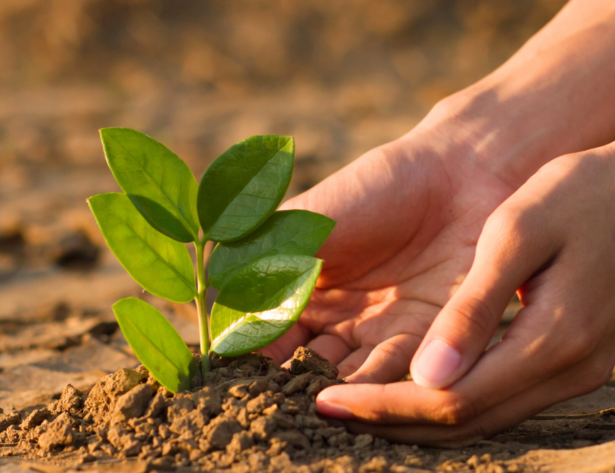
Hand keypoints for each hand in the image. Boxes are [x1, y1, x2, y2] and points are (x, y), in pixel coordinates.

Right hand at [260, 118, 516, 383]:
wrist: (458, 174)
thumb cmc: (372, 189)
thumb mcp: (303, 224)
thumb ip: (257, 268)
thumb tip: (212, 320)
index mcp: (295, 290)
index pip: (261, 336)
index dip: (247, 357)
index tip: (237, 373)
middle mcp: (333, 321)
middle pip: (301, 368)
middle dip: (290, 387)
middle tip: (280, 401)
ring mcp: (376, 334)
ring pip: (346, 378)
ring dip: (333, 393)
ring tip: (320, 402)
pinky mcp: (425, 342)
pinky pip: (395, 373)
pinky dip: (376, 388)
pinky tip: (362, 394)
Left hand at [316, 143, 614, 446]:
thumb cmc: (582, 192)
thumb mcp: (520, 232)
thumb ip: (474, 308)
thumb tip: (427, 377)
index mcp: (553, 340)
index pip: (449, 400)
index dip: (382, 407)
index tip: (325, 401)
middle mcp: (569, 371)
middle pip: (463, 423)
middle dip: (388, 420)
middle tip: (325, 409)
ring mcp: (579, 372)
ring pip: (482, 419)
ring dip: (414, 416)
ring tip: (354, 403)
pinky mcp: (575, 361)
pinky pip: (500, 399)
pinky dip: (447, 400)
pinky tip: (409, 383)